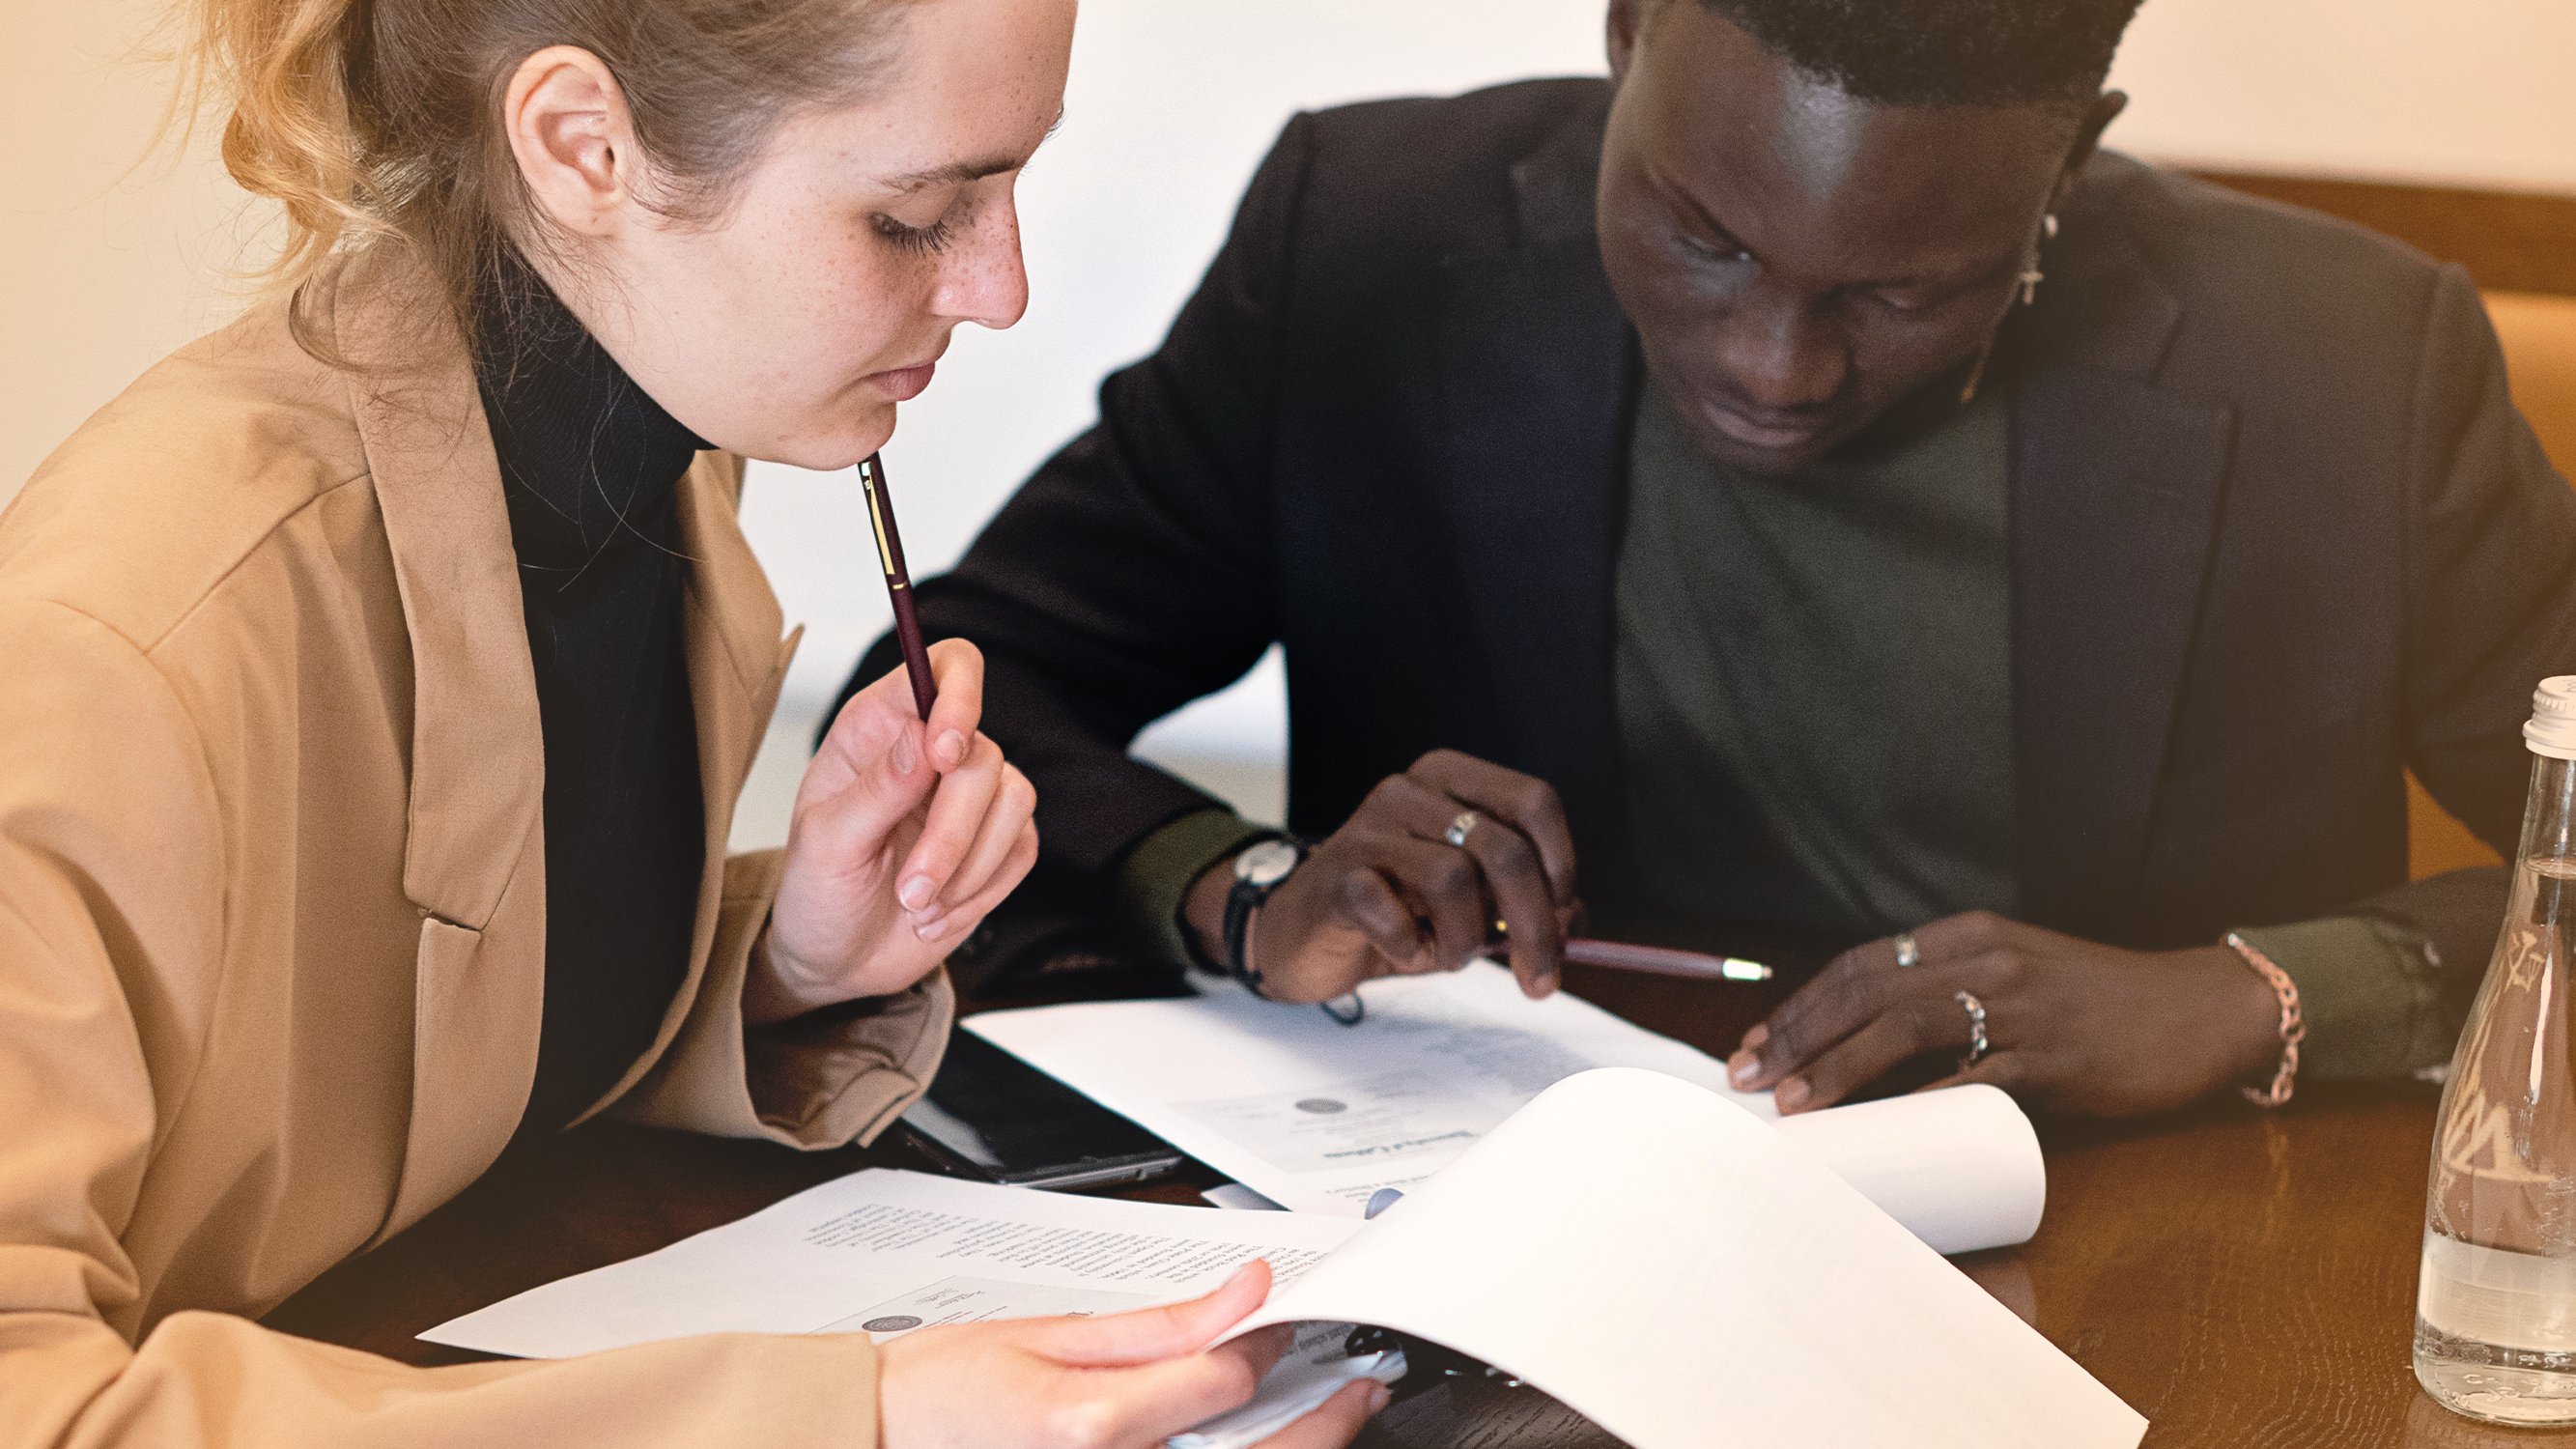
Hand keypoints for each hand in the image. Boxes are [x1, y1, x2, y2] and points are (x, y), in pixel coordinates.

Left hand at [751, 640, 1037, 1023]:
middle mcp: (931, 752)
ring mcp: (970, 796)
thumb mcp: (826, 843)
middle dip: (951, 833)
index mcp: (879, 728)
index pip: (943, 668)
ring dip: (967, 868)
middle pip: (982, 757)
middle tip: (910, 888)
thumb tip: (920, 737)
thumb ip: (875, 789)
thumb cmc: (818, 892)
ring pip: (1013, 801)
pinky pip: (1022, 848)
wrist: (839, 961)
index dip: (959, 696)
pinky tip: (937, 912)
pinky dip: (982, 891)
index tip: (945, 753)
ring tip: (916, 905)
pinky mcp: (998, 842)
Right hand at [877, 1260, 1388, 1448]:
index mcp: (1092, 1425)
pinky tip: (1252, 1448)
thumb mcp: (1052, 1335)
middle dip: (1325, 1427)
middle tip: (1357, 1394)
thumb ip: (1160, 1324)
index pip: (1225, 1383)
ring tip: (1325, 1425)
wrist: (874, 1439)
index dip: (1274, 1348)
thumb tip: (1244, 1293)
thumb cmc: (944, 1391)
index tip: (1294, 1326)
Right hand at [1184, 750, 1579, 1003]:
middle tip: (1537, 976)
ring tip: (1443, 952)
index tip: (1563, 915)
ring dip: (1464, 939)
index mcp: (1451, 781)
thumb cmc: (1393, 912)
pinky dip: (1411, 947)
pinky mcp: (1337, 875)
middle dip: (1533, 926)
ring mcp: (1368, 829)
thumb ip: (1525, 902)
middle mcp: (1410, 791)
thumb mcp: (1471, 905)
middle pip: (1505, 850)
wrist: (1303, 934)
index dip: (1562, 863)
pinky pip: (1396, 914)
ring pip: (1456, 880)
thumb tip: (1573, 921)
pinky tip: (1398, 949)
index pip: (1534, 802)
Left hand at [1724, 911, 2284, 1117]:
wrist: (2202, 1011)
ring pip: (1906, 1027)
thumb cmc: (2100, 1003)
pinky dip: (1919, 1101)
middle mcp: (1988, 959)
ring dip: (1839, 1066)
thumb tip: (1864, 1044)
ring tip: (1792, 1101)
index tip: (1754, 1045)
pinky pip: (1975, 1078)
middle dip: (1798, 1035)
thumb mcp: (2017, 977)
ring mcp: (2022, 1005)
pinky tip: (1880, 1125)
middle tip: (1748, 1078)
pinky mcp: (2057, 1056)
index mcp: (1970, 935)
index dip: (1800, 1006)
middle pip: (1867, 991)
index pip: (1860, 965)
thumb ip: (1952, 997)